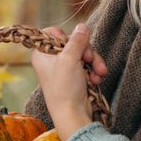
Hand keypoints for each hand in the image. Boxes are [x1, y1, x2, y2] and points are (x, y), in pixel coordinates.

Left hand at [31, 23, 107, 140]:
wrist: (72, 114)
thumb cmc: (64, 88)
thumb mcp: (70, 59)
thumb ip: (77, 40)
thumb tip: (82, 26)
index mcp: (41, 53)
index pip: (52, 33)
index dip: (64, 36)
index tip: (70, 44)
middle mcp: (51, 59)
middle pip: (72, 42)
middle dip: (86, 51)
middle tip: (90, 60)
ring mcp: (64, 68)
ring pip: (82, 53)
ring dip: (93, 62)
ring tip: (99, 73)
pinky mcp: (75, 76)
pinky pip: (87, 65)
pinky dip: (93, 71)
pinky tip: (97, 79)